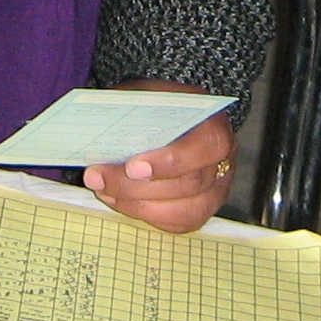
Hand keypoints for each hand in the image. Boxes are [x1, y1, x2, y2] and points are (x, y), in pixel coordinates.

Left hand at [82, 79, 235, 233]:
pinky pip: (178, 224)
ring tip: (104, 190)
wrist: (172, 119)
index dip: (170, 161)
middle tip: (98, 178)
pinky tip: (119, 201)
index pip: (205, 147)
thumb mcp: (146, 95)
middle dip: (138, 187)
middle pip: (189, 184)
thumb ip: (130, 108)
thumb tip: (98, 127)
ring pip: (184, 211)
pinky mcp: (202, 210)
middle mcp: (223, 161)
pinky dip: (146, 216)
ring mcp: (216, 190)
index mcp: (215, 126)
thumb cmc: (158, 107)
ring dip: (137, 205)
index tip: (132, 167)